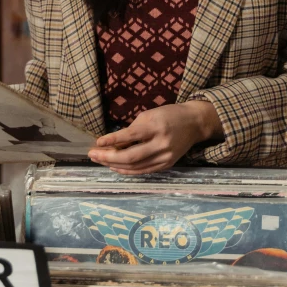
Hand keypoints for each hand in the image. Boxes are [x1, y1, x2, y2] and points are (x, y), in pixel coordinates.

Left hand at [87, 101, 222, 174]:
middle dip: (108, 157)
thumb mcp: (149, 115)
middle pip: (131, 157)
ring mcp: (165, 157)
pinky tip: (115, 167)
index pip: (130, 136)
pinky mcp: (166, 165)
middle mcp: (161, 144)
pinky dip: (127, 170)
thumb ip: (133, 129)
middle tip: (92, 155)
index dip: (112, 140)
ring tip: (99, 161)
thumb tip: (113, 143)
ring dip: (115, 165)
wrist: (193, 123)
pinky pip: (143, 171)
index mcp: (156, 127)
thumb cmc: (168, 115)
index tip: (97, 143)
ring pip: (135, 167)